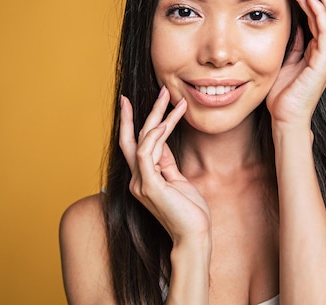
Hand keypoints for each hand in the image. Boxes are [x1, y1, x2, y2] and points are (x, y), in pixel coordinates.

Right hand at [119, 87, 210, 243]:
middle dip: (138, 112)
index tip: (132, 102)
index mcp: (142, 179)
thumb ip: (166, 162)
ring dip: (157, 117)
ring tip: (171, 98)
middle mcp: (136, 180)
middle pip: (132, 139)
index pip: (135, 145)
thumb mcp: (177, 180)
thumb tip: (161, 142)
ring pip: (142, 141)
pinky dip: (154, 136)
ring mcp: (141, 184)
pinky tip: (165, 122)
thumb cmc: (189, 212)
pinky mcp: (150, 186)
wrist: (193, 236)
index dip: (134, 122)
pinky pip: (147, 154)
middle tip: (155, 90)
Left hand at [266, 0, 325, 126]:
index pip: (315, 14)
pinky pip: (322, 28)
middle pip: (324, 8)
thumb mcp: (283, 62)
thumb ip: (291, 44)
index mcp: (318, 49)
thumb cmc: (281, 96)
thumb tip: (288, 23)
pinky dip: (314, 9)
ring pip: (325, 13)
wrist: (286, 120)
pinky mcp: (324, 61)